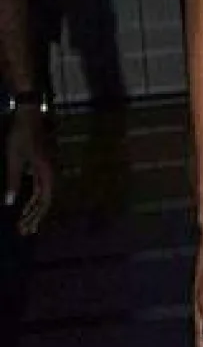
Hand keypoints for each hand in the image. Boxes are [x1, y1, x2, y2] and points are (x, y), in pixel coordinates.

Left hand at [4, 107, 53, 234]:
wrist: (28, 115)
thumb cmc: (20, 135)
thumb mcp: (13, 158)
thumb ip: (13, 180)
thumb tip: (9, 203)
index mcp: (45, 173)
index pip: (44, 201)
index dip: (36, 216)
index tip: (26, 227)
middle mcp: (49, 173)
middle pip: (45, 200)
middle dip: (35, 217)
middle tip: (24, 231)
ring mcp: (46, 169)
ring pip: (43, 195)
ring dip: (34, 209)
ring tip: (25, 221)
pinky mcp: (41, 166)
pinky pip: (40, 187)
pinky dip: (34, 198)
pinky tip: (28, 204)